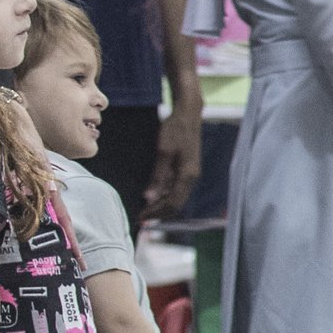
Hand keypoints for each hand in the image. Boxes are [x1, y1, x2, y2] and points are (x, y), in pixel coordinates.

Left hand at [147, 99, 200, 220]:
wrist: (188, 115)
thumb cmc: (175, 131)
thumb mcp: (163, 152)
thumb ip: (158, 176)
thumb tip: (149, 197)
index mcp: (187, 176)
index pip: (172, 203)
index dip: (156, 212)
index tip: (141, 217)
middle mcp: (192, 177)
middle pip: (176, 204)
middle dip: (159, 212)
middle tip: (141, 216)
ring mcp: (191, 173)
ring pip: (177, 197)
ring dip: (162, 205)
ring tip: (146, 208)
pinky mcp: (188, 168)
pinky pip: (177, 188)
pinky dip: (165, 195)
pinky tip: (154, 193)